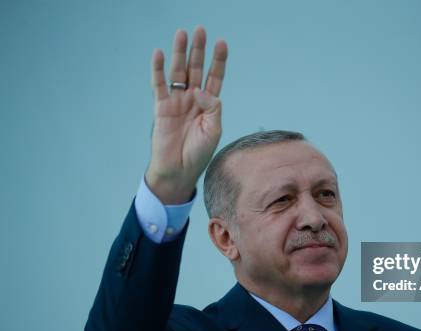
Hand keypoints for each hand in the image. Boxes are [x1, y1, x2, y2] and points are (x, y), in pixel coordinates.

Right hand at [145, 26, 227, 203]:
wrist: (179, 170)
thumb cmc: (199, 153)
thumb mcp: (213, 130)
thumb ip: (213, 109)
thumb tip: (201, 91)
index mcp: (208, 105)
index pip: (215, 77)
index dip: (218, 61)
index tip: (222, 43)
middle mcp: (193, 99)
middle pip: (196, 69)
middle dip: (199, 50)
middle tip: (200, 30)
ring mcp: (177, 101)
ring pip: (178, 72)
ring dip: (180, 53)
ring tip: (182, 33)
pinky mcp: (161, 107)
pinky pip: (159, 85)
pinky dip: (158, 69)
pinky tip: (159, 54)